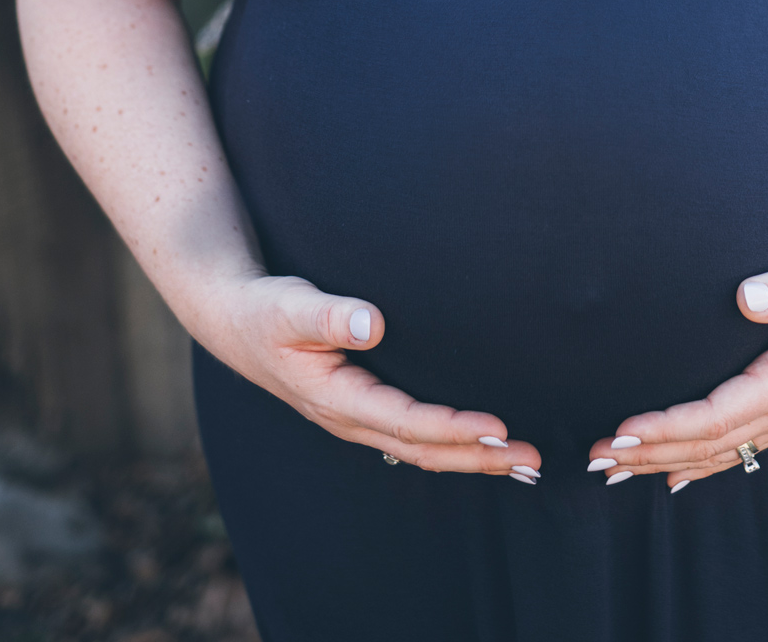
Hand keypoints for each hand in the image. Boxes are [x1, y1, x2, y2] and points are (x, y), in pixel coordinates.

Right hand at [196, 274, 542, 480]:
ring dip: (471, 456)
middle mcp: (350, 418)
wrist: (236, 320)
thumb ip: (327, 314)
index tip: (497, 428)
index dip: (453, 428)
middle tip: (531, 458)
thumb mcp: (288, 307)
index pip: (406, 423)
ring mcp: (357, 416)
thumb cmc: (265, 310)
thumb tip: (371, 323)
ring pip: (420, 448)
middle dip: (477, 457)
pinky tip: (479, 443)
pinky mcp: (363, 405)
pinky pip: (413, 433)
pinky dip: (450, 441)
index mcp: (336, 399)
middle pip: (422, 449)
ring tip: (521, 460)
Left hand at [586, 252, 767, 489]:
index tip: (622, 430)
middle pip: (708, 444)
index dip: (667, 428)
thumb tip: (746, 295)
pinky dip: (701, 464)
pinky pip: (738, 448)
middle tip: (595, 461)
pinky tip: (672, 477)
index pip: (716, 416)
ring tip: (615, 471)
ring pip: (719, 452)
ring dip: (665, 462)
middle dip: (649, 454)